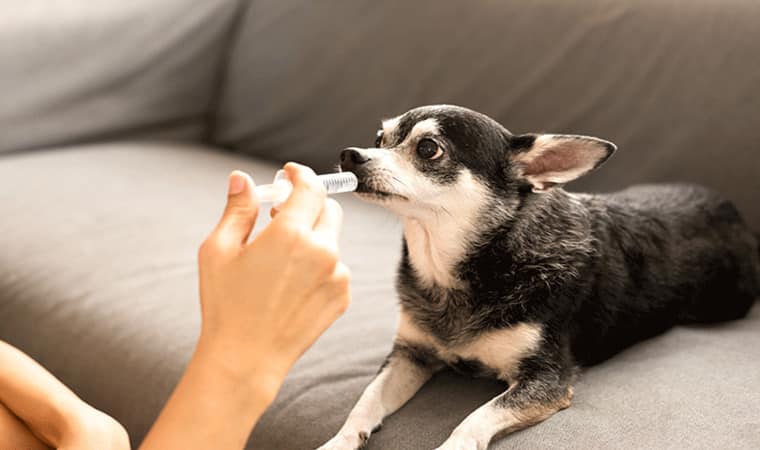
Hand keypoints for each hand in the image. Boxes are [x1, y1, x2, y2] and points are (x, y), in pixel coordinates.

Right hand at [196, 162, 350, 395]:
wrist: (247, 358)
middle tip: (281, 215)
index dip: (300, 173)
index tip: (289, 173)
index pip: (311, 186)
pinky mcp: (343, 295)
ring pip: (331, 239)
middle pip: (328, 208)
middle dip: (308, 204)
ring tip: (280, 262)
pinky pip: (335, 267)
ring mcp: (337, 274)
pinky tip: (291, 286)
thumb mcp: (219, 250)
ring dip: (312, 237)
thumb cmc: (226, 304)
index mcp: (291, 233)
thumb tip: (242, 178)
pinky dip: (319, 265)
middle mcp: (322, 250)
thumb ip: (238, 209)